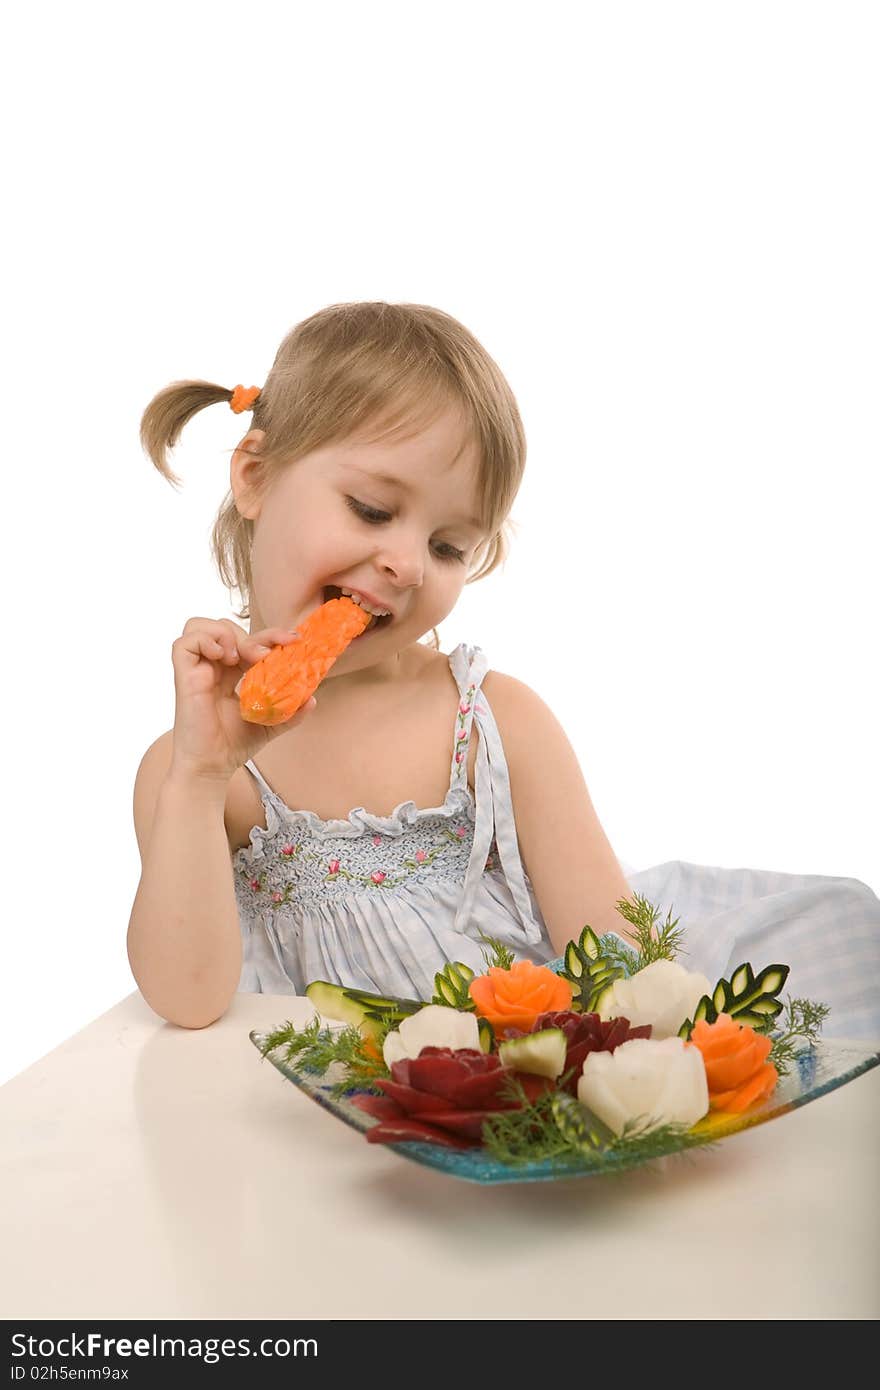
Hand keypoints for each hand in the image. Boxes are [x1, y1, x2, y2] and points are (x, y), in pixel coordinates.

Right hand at [169, 617, 316, 780]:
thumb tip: (312, 699)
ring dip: (225, 633)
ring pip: (199, 625)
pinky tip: (223, 658)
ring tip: (238, 657)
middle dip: (253, 634)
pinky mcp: (184, 676)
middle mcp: (213, 667)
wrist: (213, 766)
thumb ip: (292, 712)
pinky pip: (184, 643)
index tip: (292, 641)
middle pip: (228, 626)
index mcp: (231, 673)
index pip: (249, 640)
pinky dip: (206, 640)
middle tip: (266, 655)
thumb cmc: (234, 745)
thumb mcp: (271, 724)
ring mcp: (197, 670)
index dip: (270, 635)